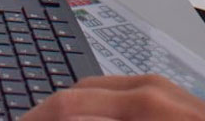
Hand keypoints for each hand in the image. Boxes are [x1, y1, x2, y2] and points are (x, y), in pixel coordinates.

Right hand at [22, 76, 204, 119]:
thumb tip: (66, 117)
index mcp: (139, 105)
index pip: (65, 107)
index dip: (35, 120)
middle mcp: (147, 87)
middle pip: (74, 95)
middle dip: (47, 115)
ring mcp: (160, 87)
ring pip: (95, 92)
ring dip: (71, 112)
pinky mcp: (170, 94)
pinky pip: (119, 94)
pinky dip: (97, 110)